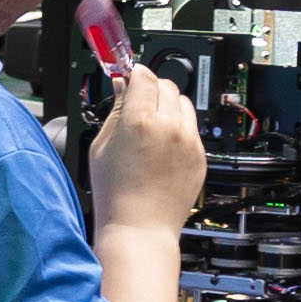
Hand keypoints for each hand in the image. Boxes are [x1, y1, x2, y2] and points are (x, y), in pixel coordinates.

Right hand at [86, 61, 203, 237]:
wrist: (140, 228)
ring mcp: (189, 141)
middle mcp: (169, 126)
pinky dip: (179, 129)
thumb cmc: (116, 195)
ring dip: (169, 106)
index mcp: (140, 120)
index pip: (143, 75)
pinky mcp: (200, 156)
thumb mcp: (101, 146)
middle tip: (138, 103)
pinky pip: (192, 129)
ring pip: (184, 103)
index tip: (128, 77)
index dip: (134, 73)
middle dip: (151, 88)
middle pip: (166, 84)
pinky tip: (162, 148)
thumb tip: (121, 87)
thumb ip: (114, 111)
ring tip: (152, 126)